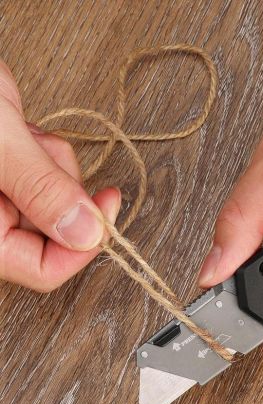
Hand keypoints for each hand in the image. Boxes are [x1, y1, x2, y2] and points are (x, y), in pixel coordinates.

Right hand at [0, 60, 120, 291]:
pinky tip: (22, 130)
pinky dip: (48, 153)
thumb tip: (87, 234)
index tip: (107, 209)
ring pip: (60, 201)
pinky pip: (51, 177)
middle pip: (56, 234)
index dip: (81, 247)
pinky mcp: (11, 177)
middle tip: (43, 153)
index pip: (41, 270)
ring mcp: (1, 200)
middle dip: (63, 190)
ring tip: (23, 135)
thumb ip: (41, 189)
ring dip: (55, 165)